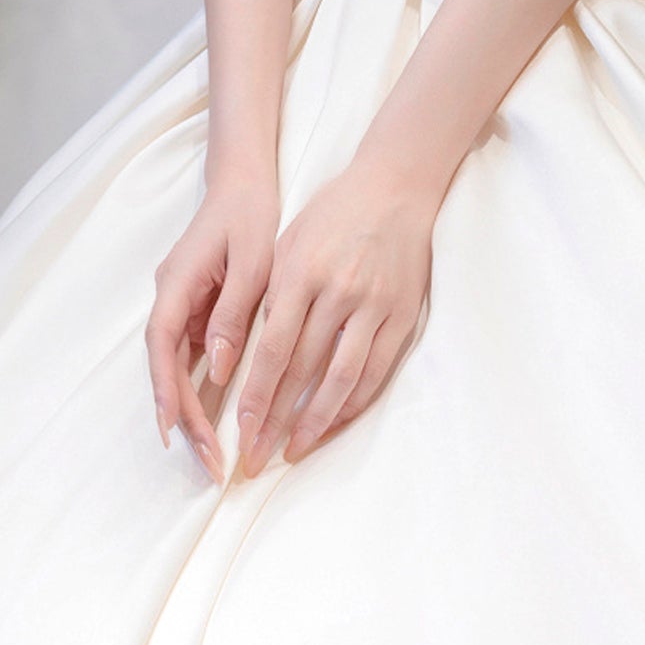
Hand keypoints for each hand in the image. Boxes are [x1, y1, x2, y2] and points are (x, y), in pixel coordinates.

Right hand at [145, 164, 278, 481]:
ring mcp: (182, 305)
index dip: (167, 393)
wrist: (244, 181)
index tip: (176, 433)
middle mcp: (171, 298)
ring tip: (215, 455)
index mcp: (177, 284)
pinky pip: (194, 357)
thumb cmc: (249, 215)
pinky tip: (220, 421)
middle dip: (184, 417)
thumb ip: (234, 314)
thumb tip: (218, 369)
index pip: (162, 347)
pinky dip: (203, 389)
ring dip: (192, 410)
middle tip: (211, 462)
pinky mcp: (198, 309)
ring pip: (178, 367)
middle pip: (166, 368)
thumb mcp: (252, 262)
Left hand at [234, 158, 434, 473]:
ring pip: (343, 379)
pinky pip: (375, 371)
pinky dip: (353, 402)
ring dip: (316, 422)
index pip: (275, 348)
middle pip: (304, 371)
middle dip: (277, 419)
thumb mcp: (289, 242)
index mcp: (303, 272)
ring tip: (294, 451)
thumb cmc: (333, 212)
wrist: (396, 187)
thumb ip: (273, 295)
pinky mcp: (403, 314)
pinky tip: (333, 423)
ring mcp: (376, 306)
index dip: (258, 393)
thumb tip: (254, 352)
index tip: (241, 429)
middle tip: (256, 457)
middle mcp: (340, 292)